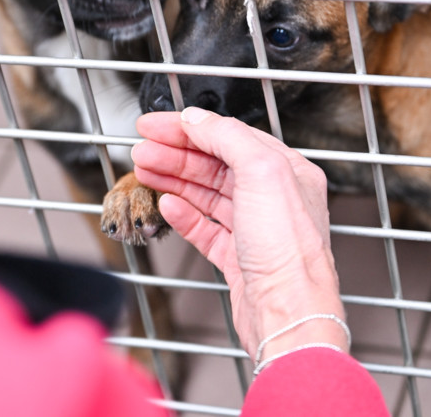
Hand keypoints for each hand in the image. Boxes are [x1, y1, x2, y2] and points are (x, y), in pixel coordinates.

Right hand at [130, 107, 346, 360]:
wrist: (287, 312)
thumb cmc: (288, 250)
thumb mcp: (262, 172)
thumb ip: (228, 138)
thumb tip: (199, 118)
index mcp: (288, 171)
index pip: (231, 136)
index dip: (189, 128)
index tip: (154, 125)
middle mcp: (274, 198)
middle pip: (216, 164)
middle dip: (176, 153)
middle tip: (142, 149)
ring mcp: (256, 229)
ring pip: (208, 194)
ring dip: (174, 179)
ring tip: (145, 170)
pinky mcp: (239, 258)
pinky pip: (206, 228)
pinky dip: (184, 214)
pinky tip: (167, 205)